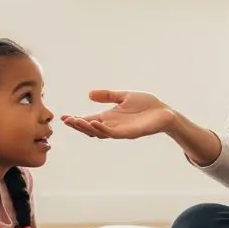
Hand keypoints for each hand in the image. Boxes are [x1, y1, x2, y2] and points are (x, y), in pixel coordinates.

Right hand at [61, 90, 175, 139]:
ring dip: (87, 127)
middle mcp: (112, 126)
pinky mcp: (129, 133)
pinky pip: (112, 133)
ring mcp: (120, 131)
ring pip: (99, 132)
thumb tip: (89, 94)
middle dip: (77, 125)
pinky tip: (94, 123)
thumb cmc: (147, 105)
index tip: (63, 117)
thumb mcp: (124, 97)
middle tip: (65, 120)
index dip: (76, 119)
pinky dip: (102, 129)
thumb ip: (108, 95)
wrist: (164, 112)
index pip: (89, 119)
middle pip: (90, 128)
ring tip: (77, 121)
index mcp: (109, 117)